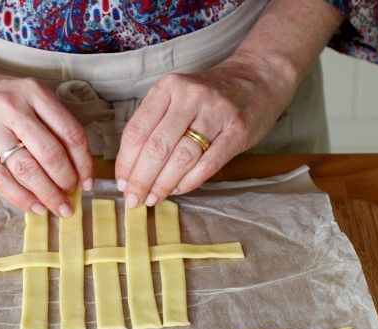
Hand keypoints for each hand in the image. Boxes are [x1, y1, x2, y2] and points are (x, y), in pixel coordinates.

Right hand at [0, 58, 93, 216]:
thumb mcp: (23, 91)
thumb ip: (46, 120)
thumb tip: (73, 162)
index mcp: (33, 92)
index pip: (71, 133)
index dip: (84, 163)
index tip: (88, 180)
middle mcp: (13, 108)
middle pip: (52, 154)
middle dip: (67, 182)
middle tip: (72, 196)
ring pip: (28, 170)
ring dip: (48, 195)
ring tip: (59, 208)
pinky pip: (1, 180)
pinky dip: (22, 198)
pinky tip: (35, 207)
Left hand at [115, 57, 294, 206]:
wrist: (256, 79)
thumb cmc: (207, 97)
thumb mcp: (175, 98)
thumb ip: (154, 126)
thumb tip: (130, 171)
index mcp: (168, 87)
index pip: (137, 130)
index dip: (126, 162)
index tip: (121, 184)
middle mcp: (190, 96)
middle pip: (157, 147)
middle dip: (141, 179)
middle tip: (134, 199)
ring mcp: (216, 112)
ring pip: (181, 157)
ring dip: (163, 184)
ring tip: (153, 199)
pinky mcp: (237, 130)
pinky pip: (208, 163)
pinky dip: (189, 181)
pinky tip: (177, 190)